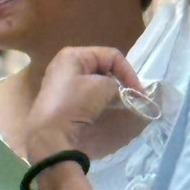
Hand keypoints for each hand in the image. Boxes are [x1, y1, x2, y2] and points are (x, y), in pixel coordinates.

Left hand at [27, 46, 145, 161]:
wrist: (50, 134)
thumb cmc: (75, 103)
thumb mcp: (102, 87)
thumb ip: (117, 84)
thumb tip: (122, 91)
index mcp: (73, 55)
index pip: (111, 55)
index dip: (128, 72)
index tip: (139, 92)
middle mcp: (66, 65)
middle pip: (103, 66)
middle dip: (120, 80)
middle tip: (133, 96)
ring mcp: (62, 83)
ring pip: (95, 80)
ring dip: (110, 90)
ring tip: (122, 102)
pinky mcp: (62, 100)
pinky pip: (86, 93)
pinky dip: (99, 98)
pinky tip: (106, 108)